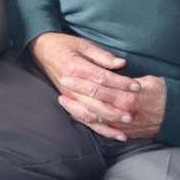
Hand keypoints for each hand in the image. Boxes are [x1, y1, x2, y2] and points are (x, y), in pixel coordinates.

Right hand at [29, 31, 162, 141]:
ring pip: (89, 115)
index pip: (102, 79)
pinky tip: (112, 134)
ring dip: (107, 123)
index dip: (121, 83)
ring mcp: (68, 97)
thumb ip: (103, 56)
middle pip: (95, 102)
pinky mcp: (68, 103)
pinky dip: (98, 128)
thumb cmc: (65, 45)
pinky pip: (83, 119)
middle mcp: (70, 86)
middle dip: (115, 110)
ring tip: (124, 129)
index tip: (137, 87)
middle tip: (133, 114)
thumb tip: (121, 63)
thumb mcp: (84, 45)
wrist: (43, 50)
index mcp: (76, 68)